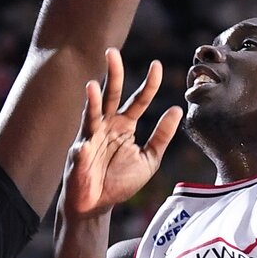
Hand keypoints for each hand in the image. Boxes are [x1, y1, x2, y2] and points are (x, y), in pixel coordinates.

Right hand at [61, 50, 181, 222]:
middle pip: (111, 95)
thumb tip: (177, 108)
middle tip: (112, 52)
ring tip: (92, 86)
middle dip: (112, 75)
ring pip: (91, 114)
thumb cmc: (119, 181)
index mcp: (124, 125)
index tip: (157, 65)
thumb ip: (162, 135)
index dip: (149, 84)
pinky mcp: (79, 156)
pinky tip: (85, 146)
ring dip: (91, 101)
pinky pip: (82, 150)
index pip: (139, 99)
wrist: (97, 204)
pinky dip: (84, 147)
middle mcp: (106, 125)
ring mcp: (91, 138)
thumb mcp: (149, 159)